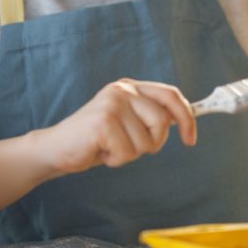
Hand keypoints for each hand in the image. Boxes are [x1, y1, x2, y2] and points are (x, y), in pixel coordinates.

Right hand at [37, 79, 196, 173]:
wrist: (57, 148)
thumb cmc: (95, 140)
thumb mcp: (127, 123)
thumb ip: (150, 117)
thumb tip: (184, 120)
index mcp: (130, 87)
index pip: (171, 95)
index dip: (186, 118)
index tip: (191, 139)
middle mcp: (122, 90)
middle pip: (162, 122)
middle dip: (151, 143)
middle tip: (129, 146)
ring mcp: (112, 104)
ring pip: (145, 142)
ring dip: (129, 154)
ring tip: (109, 146)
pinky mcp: (103, 123)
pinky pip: (128, 153)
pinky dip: (116, 160)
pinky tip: (100, 151)